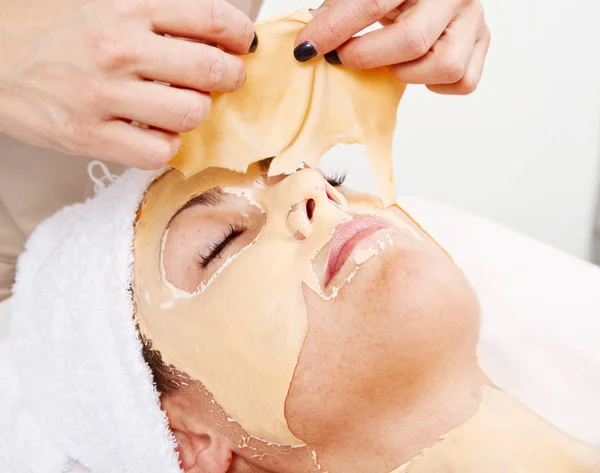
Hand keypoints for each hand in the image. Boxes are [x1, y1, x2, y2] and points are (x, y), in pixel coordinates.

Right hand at [0, 0, 256, 168]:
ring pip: (191, 114)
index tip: (243, 46)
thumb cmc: (46, 25)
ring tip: (181, 106)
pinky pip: (158, 151)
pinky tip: (154, 132)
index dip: (240, 37)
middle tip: (225, 80)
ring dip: (196, 113)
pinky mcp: (88, 135)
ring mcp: (103, 94)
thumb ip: (152, 9)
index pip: (212, 19)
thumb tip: (210, 25)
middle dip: (230, 79)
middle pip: (211, 71)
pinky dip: (166, 144)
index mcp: (126, 5)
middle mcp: (119, 48)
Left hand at [294, 0, 489, 94]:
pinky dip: (435, 84)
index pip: (373, 2)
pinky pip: (463, 80)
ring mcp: (472, 18)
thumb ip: (340, 9)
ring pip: (445, 66)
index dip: (335, 29)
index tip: (307, 49)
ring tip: (389, 62)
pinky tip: (417, 68)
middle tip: (342, 59)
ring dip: (407, 73)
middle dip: (368, 57)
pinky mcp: (482, 42)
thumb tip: (311, 42)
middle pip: (412, 40)